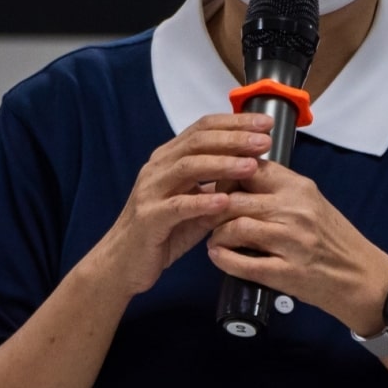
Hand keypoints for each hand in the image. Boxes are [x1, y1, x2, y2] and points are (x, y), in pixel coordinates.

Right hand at [93, 113, 273, 297]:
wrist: (123, 263)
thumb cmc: (161, 233)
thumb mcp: (195, 207)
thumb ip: (219, 190)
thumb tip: (253, 174)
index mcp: (168, 160)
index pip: (202, 129)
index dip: (234, 123)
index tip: (264, 124)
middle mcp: (157, 169)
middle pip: (197, 142)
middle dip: (234, 139)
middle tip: (263, 141)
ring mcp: (150, 191)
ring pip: (187, 168)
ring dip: (222, 164)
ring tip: (251, 166)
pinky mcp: (148, 218)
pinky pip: (177, 206)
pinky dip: (201, 202)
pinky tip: (223, 201)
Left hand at [207, 163, 387, 334]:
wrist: (362, 277)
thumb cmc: (335, 240)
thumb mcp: (312, 203)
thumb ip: (279, 191)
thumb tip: (238, 178)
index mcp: (300, 188)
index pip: (250, 169)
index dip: (226, 177)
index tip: (217, 187)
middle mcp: (295, 211)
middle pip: (234, 199)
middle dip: (213, 208)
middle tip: (207, 216)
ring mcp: (291, 243)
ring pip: (234, 228)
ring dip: (216, 234)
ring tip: (215, 238)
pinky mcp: (286, 273)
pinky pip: (241, 263)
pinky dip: (222, 259)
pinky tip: (218, 256)